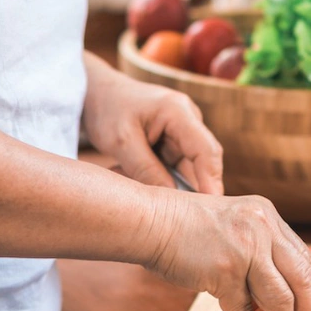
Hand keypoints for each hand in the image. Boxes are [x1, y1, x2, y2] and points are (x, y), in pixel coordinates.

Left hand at [82, 55, 223, 194]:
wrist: (98, 93)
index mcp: (179, 111)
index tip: (210, 208)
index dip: (212, 181)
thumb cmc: (108, 109)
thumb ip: (145, 170)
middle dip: (192, 189)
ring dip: (168, 185)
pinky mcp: (174, 145)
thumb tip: (171, 201)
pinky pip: (174, 170)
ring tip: (137, 186)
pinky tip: (132, 176)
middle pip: (202, 163)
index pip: (206, 150)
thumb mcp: (121, 141)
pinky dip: (158, 180)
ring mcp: (183, 134)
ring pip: (187, 170)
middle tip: (179, 217)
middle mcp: (188, 121)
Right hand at [144, 191, 310, 310]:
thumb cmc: (184, 228)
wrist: (150, 221)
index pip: (303, 259)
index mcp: (267, 216)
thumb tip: (274, 299)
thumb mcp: (232, 227)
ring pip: (279, 299)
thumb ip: (256, 253)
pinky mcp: (225, 271)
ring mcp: (246, 249)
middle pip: (302, 280)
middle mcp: (263, 229)